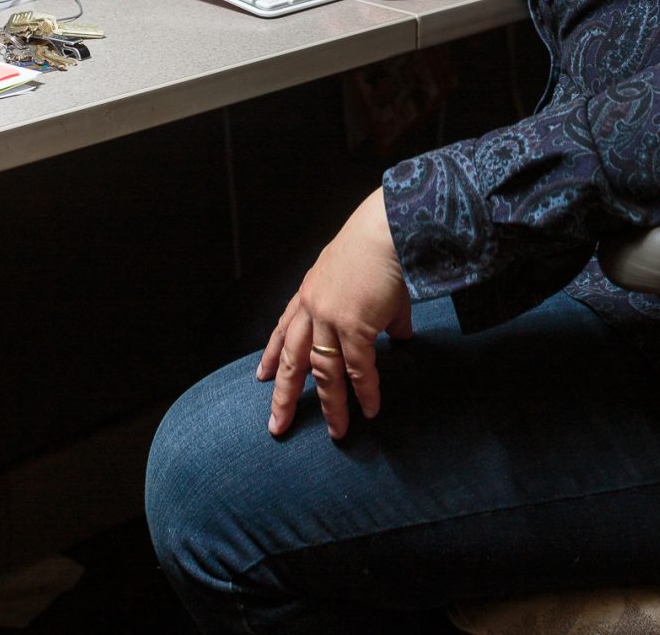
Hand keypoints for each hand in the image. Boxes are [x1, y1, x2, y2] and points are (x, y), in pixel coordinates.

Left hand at [257, 188, 411, 439]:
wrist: (388, 227)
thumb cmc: (380, 242)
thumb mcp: (365, 275)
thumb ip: (379, 311)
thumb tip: (399, 336)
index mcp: (310, 290)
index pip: (284, 328)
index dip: (271, 354)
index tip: (260, 376)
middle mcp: (312, 307)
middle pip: (292, 359)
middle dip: (283, 394)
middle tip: (276, 423)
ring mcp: (330, 318)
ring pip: (323, 371)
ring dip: (330, 405)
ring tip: (337, 433)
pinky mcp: (354, 326)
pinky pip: (358, 368)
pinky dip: (364, 391)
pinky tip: (369, 409)